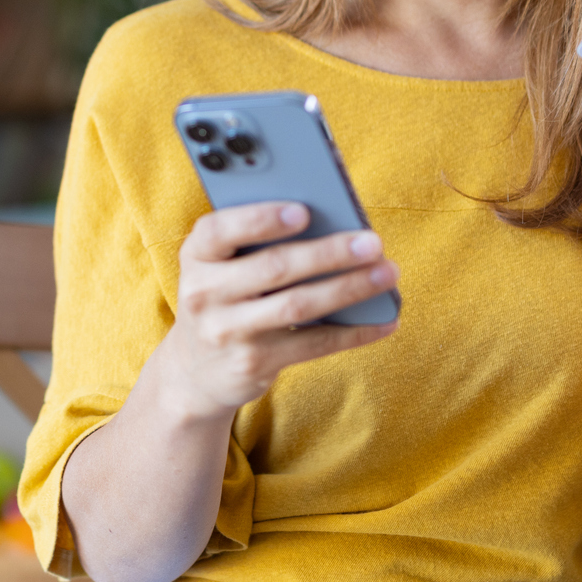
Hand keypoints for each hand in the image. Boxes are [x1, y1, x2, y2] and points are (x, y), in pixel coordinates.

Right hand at [153, 201, 398, 422]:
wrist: (196, 370)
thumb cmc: (224, 297)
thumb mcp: (220, 266)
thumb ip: (256, 242)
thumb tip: (333, 224)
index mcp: (196, 254)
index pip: (220, 230)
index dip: (261, 219)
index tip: (304, 211)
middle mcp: (203, 293)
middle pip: (274, 267)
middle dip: (329, 253)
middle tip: (372, 242)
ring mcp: (227, 331)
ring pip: (298, 306)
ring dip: (349, 288)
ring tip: (386, 273)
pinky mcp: (253, 363)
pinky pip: (312, 344)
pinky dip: (353, 332)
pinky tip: (384, 321)